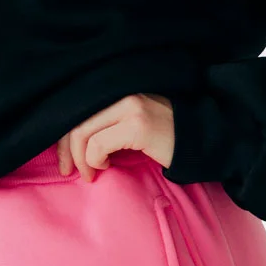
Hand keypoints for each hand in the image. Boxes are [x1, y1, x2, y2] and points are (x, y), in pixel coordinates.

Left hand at [56, 93, 173, 180]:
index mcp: (116, 91)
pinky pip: (99, 144)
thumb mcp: (131, 122)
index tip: (65, 158)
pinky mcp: (138, 125)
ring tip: (89, 173)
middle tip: (68, 170)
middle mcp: (120, 93)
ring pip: (83, 132)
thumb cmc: (164, 135)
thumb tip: (72, 143)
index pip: (77, 108)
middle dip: (65, 148)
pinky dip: (94, 159)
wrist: (202, 139)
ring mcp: (130, 107)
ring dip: (80, 158)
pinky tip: (105, 166)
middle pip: (75, 120)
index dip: (64, 134)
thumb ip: (106, 123)